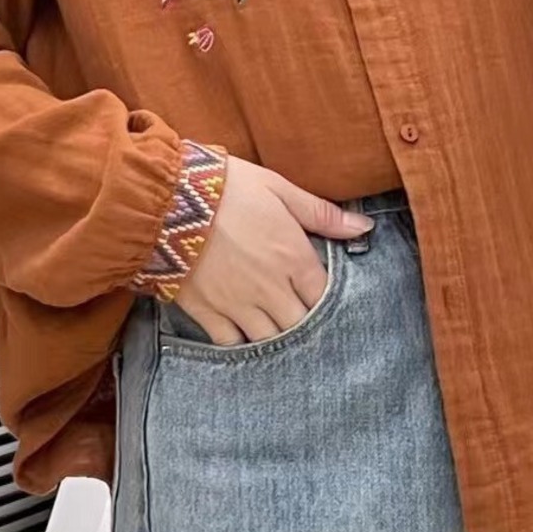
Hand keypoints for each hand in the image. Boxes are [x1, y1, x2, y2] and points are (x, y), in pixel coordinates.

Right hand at [172, 157, 373, 344]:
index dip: (326, 298)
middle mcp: (270, 288)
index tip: (321, 293)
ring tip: (276, 325)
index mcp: (293, 256)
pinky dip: (240, 343)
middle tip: (301, 313)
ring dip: (277, 336)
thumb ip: (322, 213)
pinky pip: (231, 344)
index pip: (324, 294)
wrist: (168, 198)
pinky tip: (243, 333)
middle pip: (301, 324)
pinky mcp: (206, 313)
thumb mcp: (279, 189)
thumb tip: (364, 227)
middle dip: (305, 322)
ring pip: (270, 340)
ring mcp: (237, 305)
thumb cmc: (227, 187)